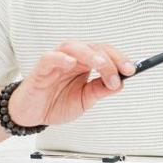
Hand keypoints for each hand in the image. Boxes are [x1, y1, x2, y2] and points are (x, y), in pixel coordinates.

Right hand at [8, 40, 134, 126]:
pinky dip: (61, 58)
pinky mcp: (41, 68)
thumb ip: (99, 90)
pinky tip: (71, 63)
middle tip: (119, 75)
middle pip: (93, 48)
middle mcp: (71, 59)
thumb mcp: (84, 101)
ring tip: (101, 65)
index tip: (131, 69)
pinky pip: (50, 57)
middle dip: (110, 60)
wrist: (31, 114)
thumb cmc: (54, 103)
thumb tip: (120, 84)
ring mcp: (56, 62)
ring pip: (73, 47)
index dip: (119, 59)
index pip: (104, 53)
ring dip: (89, 54)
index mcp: (84, 64)